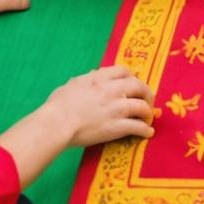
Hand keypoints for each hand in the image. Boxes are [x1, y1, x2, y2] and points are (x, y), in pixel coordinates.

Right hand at [41, 65, 156, 148]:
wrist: (56, 124)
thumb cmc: (56, 106)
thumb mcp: (71, 85)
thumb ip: (85, 80)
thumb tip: (92, 76)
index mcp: (100, 78)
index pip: (124, 71)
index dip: (132, 77)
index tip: (133, 85)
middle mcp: (112, 90)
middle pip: (139, 86)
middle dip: (146, 93)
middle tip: (147, 101)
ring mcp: (116, 108)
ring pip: (142, 106)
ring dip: (148, 113)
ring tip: (148, 118)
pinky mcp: (117, 126)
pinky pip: (138, 127)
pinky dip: (145, 130)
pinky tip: (148, 133)